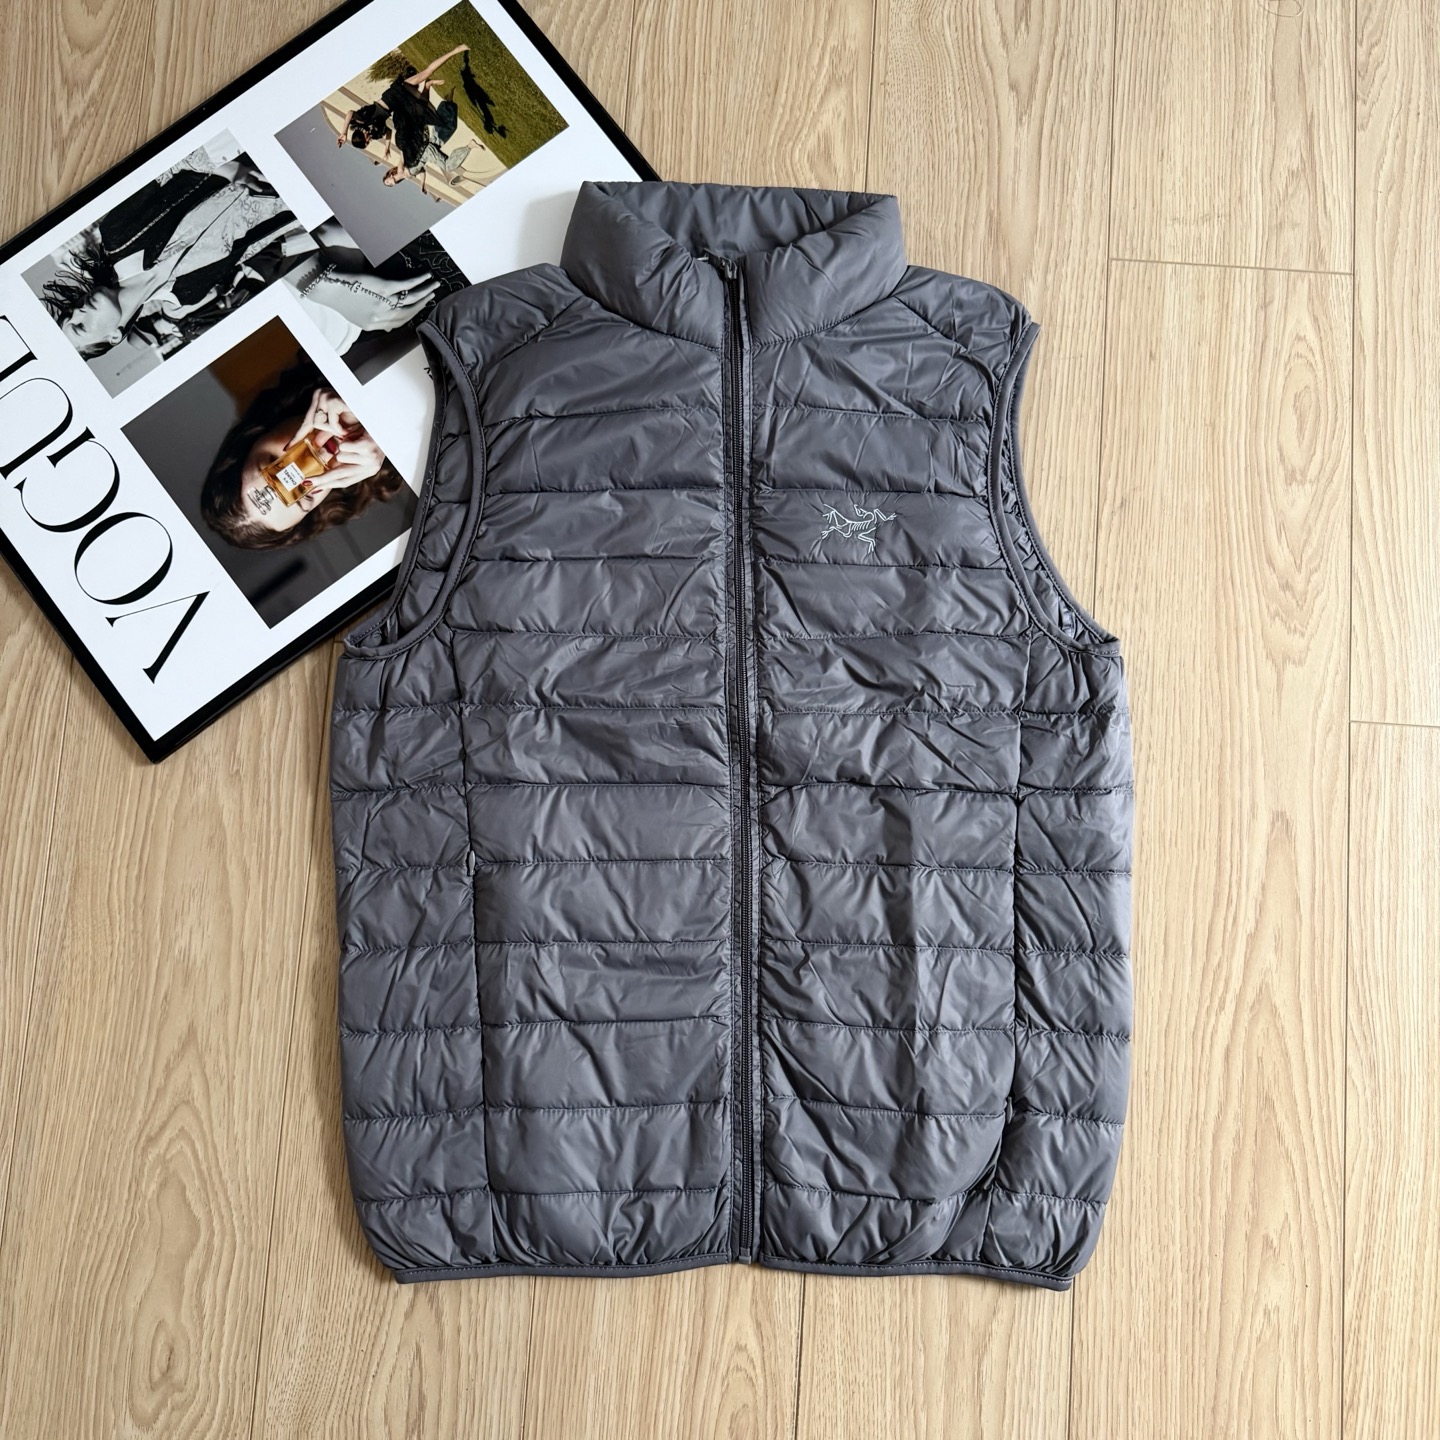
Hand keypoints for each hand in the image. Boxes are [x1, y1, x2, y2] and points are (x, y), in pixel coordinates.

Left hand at [289, 386, 358, 450]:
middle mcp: (319, 395)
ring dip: (334, 430)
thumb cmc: (359, 417)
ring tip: (347, 428)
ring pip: (319, 424)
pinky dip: (339, 428)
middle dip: (327, 431)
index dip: (297, 437)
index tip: (286, 448)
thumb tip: (316, 443)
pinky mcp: (332, 400)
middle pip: (312, 423)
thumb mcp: (340, 428)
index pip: (306, 422)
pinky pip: (330, 423)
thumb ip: (326, 434)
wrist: (373, 410)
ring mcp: (324, 396)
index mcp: (319, 401)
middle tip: (342, 433)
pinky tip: (347, 426)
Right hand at [304, 433, 387, 495]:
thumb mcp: (357, 450)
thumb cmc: (368, 434)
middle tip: (307, 482)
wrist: (384, 422)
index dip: (328, 485)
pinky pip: (344, 446)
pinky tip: (354, 435)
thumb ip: (342, 460)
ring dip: (341, 446)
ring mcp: (369, 459)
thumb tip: (325, 467)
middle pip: (340, 477)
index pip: (345, 482)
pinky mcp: (367, 448)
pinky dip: (345, 438)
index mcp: (368, 471)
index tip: (314, 488)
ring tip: (351, 439)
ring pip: (340, 457)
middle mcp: (370, 468)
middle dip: (322, 479)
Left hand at [305, 271, 441, 331]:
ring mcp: (382, 303)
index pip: (398, 323)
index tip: (419, 309)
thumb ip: (370, 316)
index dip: (411, 316)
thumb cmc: (336, 294)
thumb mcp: (353, 312)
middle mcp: (380, 317)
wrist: (325, 286)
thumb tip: (385, 320)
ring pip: (411, 299)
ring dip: (425, 292)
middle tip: (432, 296)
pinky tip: (426, 277)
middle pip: (408, 313)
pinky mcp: (381, 288)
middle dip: (422, 304)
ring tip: (434, 286)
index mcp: (373, 325)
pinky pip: (405, 286)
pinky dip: (418, 281)